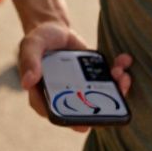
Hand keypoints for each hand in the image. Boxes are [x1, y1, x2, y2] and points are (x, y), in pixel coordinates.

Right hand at [18, 22, 132, 131]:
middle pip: (84, 110)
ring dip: (115, 89)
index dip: (72, 121)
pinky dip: (118, 73)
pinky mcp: (92, 78)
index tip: (87, 122)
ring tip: (121, 74)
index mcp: (44, 96)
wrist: (55, 29)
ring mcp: (80, 88)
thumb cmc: (40, 40)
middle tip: (111, 92)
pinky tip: (124, 61)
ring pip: (100, 97)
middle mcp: (64, 97)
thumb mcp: (31, 45)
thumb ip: (29, 61)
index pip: (57, 115)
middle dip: (101, 106)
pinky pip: (107, 81)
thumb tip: (27, 82)